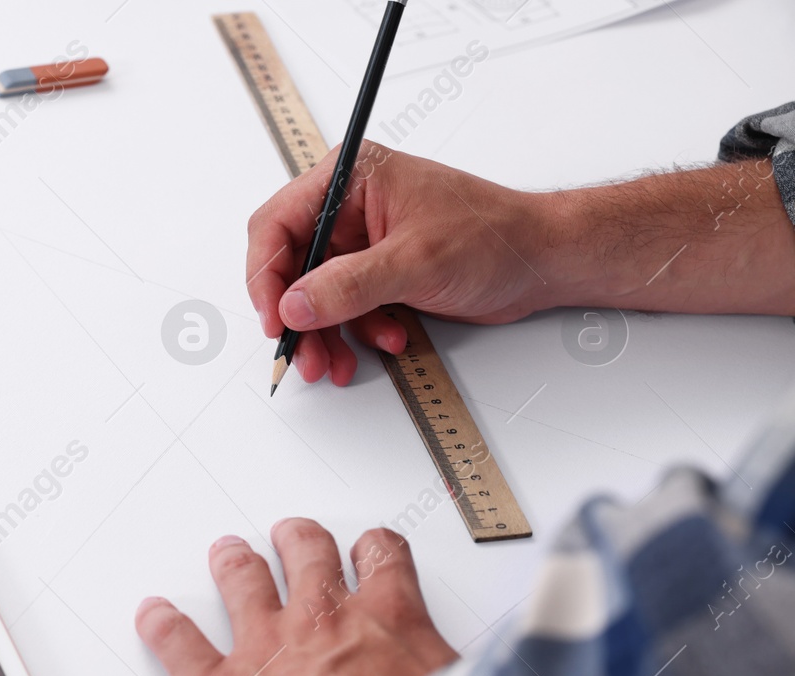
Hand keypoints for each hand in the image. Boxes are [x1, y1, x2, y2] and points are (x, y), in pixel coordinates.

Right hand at [247, 143, 557, 385]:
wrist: (541, 263)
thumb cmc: (495, 236)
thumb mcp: (416, 260)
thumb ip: (349, 284)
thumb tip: (295, 304)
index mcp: (350, 179)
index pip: (278, 224)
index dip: (267, 275)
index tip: (275, 317)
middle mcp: (349, 207)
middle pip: (291, 266)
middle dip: (298, 316)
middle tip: (302, 354)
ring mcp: (362, 242)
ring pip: (314, 295)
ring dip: (325, 334)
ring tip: (336, 363)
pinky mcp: (377, 272)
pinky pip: (345, 308)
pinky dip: (357, 332)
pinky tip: (385, 339)